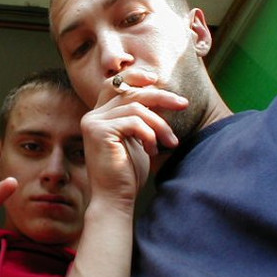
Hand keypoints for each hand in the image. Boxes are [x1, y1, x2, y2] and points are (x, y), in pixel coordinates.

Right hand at [81, 71, 187, 208]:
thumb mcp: (138, 139)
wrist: (115, 199)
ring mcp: (93, 122)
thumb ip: (141, 118)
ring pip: (135, 108)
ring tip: (171, 142)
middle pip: (129, 91)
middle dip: (160, 95)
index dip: (135, 77)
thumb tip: (160, 96)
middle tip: (183, 104)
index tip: (157, 80)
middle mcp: (92, 115)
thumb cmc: (128, 174)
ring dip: (160, 124)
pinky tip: (153, 150)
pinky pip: (133, 122)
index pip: (115, 84)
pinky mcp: (98, 131)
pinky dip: (149, 134)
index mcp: (100, 115)